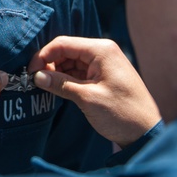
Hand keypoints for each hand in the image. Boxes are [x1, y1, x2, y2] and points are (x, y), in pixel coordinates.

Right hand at [28, 37, 159, 146]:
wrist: (146, 132)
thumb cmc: (121, 113)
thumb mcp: (87, 98)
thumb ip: (61, 84)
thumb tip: (37, 76)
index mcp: (101, 50)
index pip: (63, 44)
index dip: (43, 56)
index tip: (30, 72)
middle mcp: (103, 52)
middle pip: (66, 51)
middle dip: (49, 64)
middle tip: (36, 81)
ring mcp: (104, 64)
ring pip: (71, 62)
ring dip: (57, 73)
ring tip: (46, 87)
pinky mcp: (104, 76)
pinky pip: (79, 72)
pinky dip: (67, 79)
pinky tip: (58, 89)